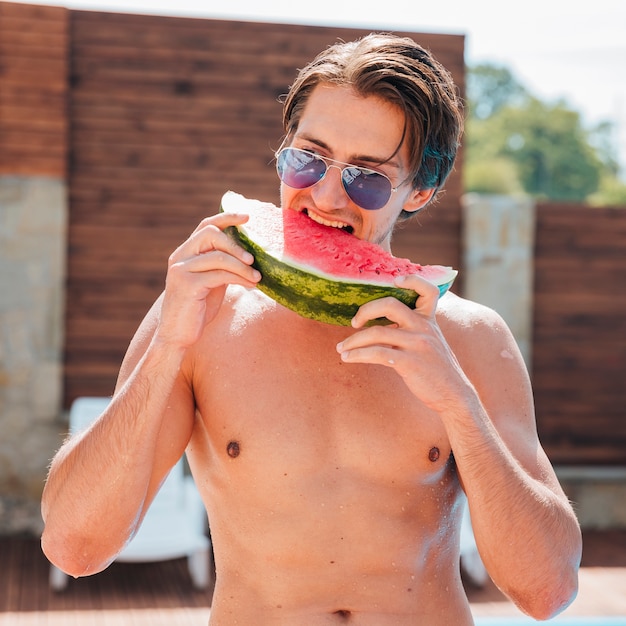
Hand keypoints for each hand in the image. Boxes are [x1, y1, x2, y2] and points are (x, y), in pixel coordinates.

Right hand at [156, 213, 260, 348]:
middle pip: (211, 234)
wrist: (177, 336)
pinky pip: (220, 275)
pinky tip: (251, 285)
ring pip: (219, 256)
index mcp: (185, 253)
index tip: (247, 216)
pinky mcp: (187, 285)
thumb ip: (222, 265)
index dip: (226, 217)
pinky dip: (240, 278)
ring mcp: (181, 270)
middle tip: (253, 258)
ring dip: (242, 266)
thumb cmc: (197, 309)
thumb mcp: (211, 281)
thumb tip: (249, 254)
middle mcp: (180, 257)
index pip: (206, 226)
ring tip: (257, 276)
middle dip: (236, 244)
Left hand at [336, 274, 466, 411]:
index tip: (393, 281)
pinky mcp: (410, 362)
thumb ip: (413, 329)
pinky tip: (348, 358)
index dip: (412, 280)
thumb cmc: (436, 368)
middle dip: (366, 310)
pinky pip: (376, 353)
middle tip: (354, 322)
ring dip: (353, 341)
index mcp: (429, 320)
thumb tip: (382, 324)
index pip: (428, 291)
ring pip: (376, 332)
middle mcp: (424, 327)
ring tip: (341, 348)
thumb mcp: (431, 341)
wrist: (454, 395)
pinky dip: (357, 355)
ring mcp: (417, 344)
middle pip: (390, 305)